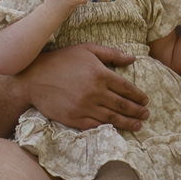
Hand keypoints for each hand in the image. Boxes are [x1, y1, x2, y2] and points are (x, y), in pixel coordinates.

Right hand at [20, 42, 148, 130]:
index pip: (127, 88)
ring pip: (112, 118)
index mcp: (100, 74)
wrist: (34, 78)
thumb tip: (132, 58)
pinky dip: (108, 128)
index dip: (138, 96)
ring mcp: (85, 107)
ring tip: (138, 125)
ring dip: (128, 122)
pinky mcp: (75, 118)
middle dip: (137, 111)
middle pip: (123, 105)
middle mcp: (95, 92)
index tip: (145, 101)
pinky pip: (96, 125)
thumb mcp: (86, 49)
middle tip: (146, 115)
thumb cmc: (61, 60)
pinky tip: (116, 129)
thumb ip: (111, 53)